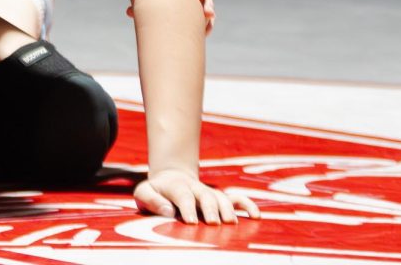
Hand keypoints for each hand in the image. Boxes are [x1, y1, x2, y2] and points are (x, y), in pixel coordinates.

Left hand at [135, 168, 260, 224]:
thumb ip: (152, 201)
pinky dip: (247, 205)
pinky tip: (256, 216)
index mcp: (175, 185)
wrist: (170, 178)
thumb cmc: (156, 192)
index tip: (191, 222)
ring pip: (222, 197)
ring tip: (231, 223)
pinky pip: (236, 199)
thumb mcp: (144, 193)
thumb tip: (168, 211)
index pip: (182, 194)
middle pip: (206, 195)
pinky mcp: (220, 198)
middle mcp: (195, 188)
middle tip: (214, 222)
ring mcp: (209, 192)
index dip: (187, 207)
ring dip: (228, 209)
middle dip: (211, 208)